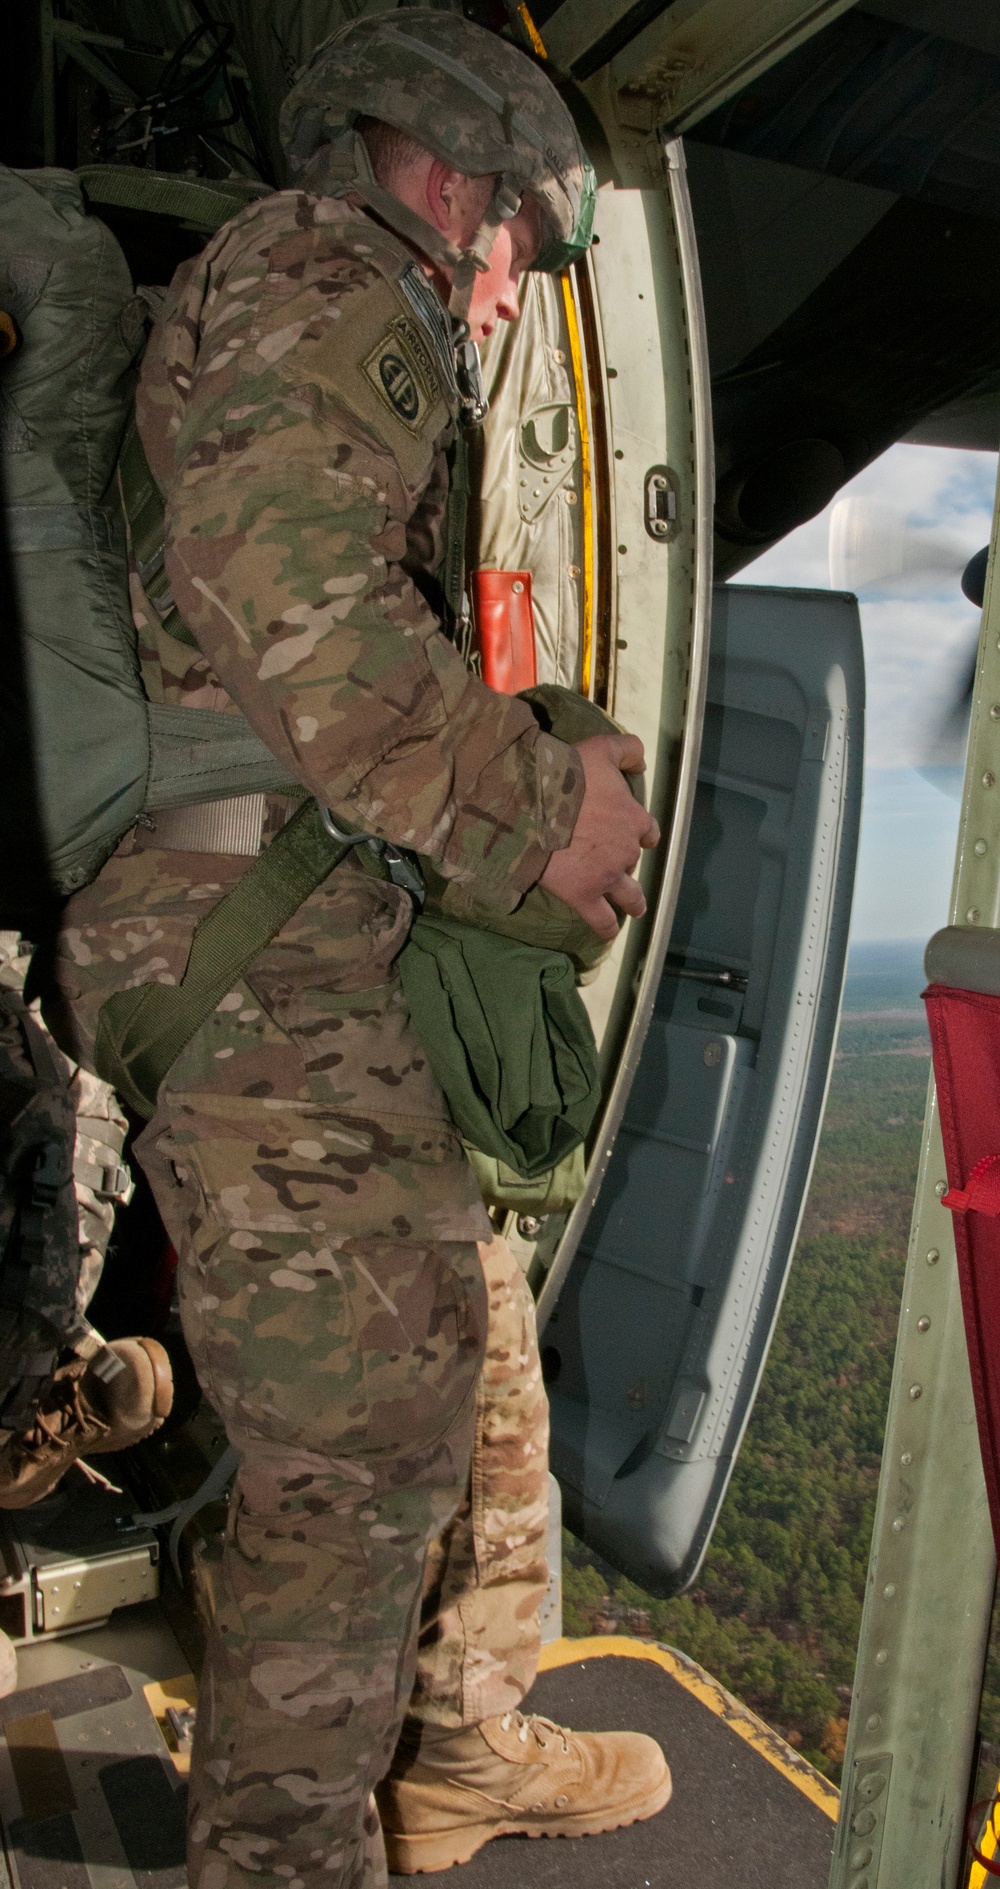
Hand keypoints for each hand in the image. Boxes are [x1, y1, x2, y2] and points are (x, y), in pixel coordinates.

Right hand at [540, 733, 659, 939]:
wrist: (533, 803)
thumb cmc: (567, 773)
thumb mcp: (601, 749)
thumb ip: (627, 751)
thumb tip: (642, 765)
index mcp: (634, 818)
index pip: (647, 830)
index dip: (639, 832)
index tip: (630, 833)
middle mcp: (626, 850)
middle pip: (634, 861)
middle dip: (624, 861)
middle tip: (609, 861)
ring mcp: (607, 876)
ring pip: (630, 896)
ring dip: (633, 902)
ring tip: (633, 908)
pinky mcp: (584, 895)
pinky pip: (603, 920)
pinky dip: (608, 927)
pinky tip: (609, 930)